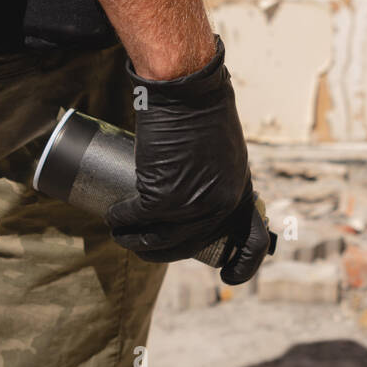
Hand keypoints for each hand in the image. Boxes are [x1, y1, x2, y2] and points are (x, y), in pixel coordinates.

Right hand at [106, 36, 261, 281]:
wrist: (186, 88)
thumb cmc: (204, 107)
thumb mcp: (224, 148)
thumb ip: (219, 172)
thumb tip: (200, 188)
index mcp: (242, 191)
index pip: (253, 242)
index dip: (244, 265)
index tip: (230, 277)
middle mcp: (221, 204)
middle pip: (190, 246)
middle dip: (162, 252)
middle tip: (143, 245)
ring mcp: (192, 204)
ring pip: (160, 240)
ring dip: (136, 242)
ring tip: (122, 233)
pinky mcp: (163, 196)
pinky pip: (137, 218)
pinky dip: (121, 221)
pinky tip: (114, 218)